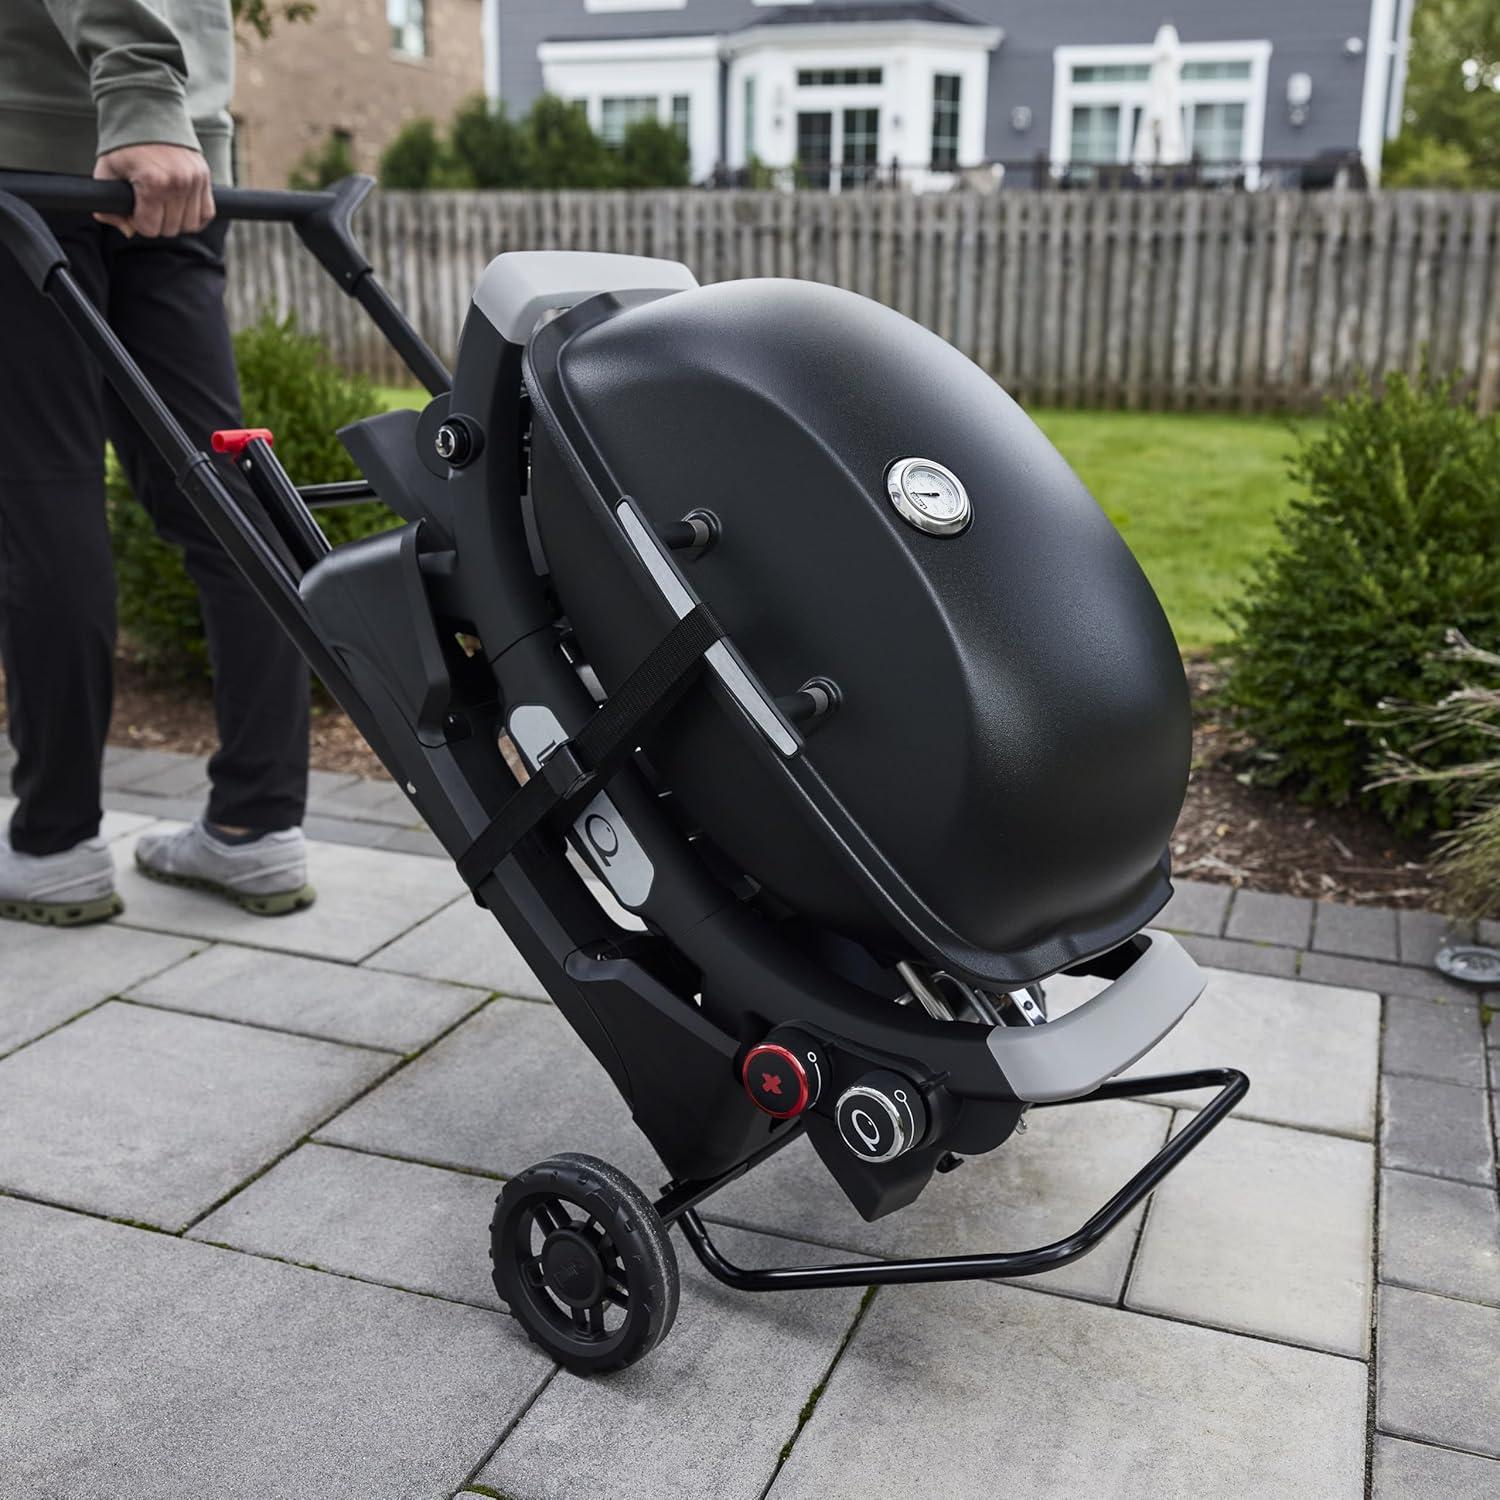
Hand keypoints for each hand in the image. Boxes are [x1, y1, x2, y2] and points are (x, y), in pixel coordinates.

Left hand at [93, 144, 214, 238]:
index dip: (137, 223)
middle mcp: (178, 183)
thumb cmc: (123, 144)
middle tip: (147, 207)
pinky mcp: (205, 177)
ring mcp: (195, 181)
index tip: (133, 211)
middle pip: (170, 229)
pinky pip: (206, 214)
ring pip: (189, 225)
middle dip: (156, 222)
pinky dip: (194, 216)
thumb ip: (108, 206)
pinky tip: (181, 207)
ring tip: (163, 206)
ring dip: (175, 221)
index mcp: (153, 182)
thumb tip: (128, 232)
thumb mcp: (105, 172)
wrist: (146, 112)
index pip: (150, 228)